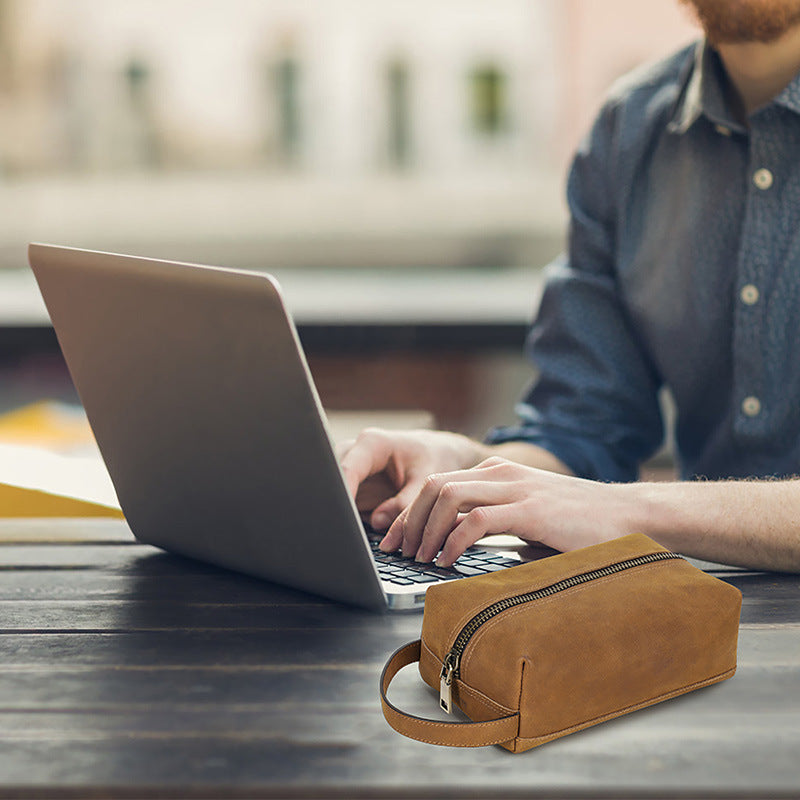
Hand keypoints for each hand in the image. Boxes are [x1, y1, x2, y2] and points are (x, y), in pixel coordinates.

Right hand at [337, 428, 488, 531]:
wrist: (435, 454)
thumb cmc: (433, 459)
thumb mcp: (427, 480)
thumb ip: (405, 502)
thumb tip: (378, 521)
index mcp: (372, 444)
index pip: (347, 470)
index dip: (343, 495)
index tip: (346, 518)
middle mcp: (354, 452)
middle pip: (334, 482)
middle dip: (340, 507)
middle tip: (352, 531)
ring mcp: (349, 469)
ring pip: (335, 495)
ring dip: (346, 514)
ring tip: (358, 531)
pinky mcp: (350, 486)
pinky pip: (343, 504)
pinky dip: (351, 518)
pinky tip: (361, 528)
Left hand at [382, 457, 637, 564]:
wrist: (629, 515)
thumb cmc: (580, 523)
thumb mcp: (528, 517)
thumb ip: (495, 523)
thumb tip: (459, 549)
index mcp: (498, 473)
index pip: (438, 483)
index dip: (411, 511)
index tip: (397, 538)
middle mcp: (501, 473)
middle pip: (434, 486)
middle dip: (409, 519)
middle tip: (397, 550)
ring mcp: (515, 488)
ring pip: (447, 496)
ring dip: (425, 529)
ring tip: (418, 557)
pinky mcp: (530, 510)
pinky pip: (476, 520)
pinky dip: (453, 541)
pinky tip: (447, 561)